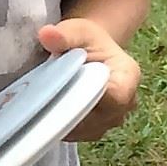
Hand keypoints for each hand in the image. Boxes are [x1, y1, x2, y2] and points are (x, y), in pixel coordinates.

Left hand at [38, 18, 140, 141]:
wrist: (89, 53)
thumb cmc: (87, 41)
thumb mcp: (77, 30)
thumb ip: (65, 34)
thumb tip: (47, 34)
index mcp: (128, 78)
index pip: (113, 97)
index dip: (85, 96)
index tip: (58, 89)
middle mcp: (126, 105)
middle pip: (96, 118)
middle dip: (66, 110)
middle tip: (38, 99)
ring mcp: (110, 122)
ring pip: (83, 130)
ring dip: (60, 120)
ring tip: (38, 104)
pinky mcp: (93, 131)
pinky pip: (74, 134)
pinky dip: (56, 126)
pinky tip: (40, 113)